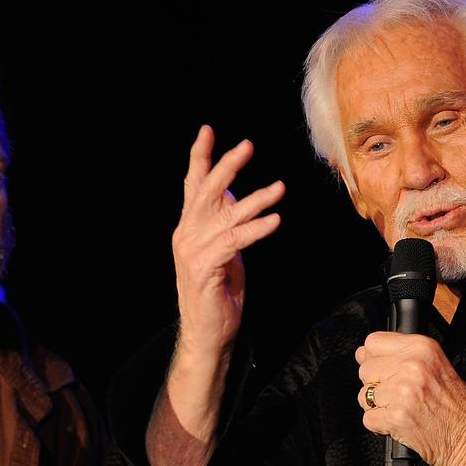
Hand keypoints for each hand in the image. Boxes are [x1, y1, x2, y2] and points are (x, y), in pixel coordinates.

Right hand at [172, 125, 283, 360]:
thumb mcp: (222, 251)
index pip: (192, 186)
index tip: (207, 131)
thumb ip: (223, 224)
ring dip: (256, 201)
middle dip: (227, 166)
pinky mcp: (206, 270)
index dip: (199, 157)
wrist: (207, 333)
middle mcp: (186, 235)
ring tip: (279, 188)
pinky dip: (255, 230)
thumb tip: (233, 197)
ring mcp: (193, 253)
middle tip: (247, 146)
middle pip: (205, 192)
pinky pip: (234, 242)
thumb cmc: (217, 293)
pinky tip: (274, 221)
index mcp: (188, 228)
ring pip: (226, 217)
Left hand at [355, 332, 465, 465]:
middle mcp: (411, 366)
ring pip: (364, 396)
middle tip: (399, 394)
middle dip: (377, 385)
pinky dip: (380, 425)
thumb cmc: (458, 404)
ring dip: (378, 406)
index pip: (373, 342)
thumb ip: (399, 355)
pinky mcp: (396, 417)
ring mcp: (402, 392)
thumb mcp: (435, 364)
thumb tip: (362, 353)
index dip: (374, 358)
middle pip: (365, 370)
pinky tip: (399, 422)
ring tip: (401, 409)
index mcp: (422, 348)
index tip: (383, 368)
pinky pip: (368, 418)